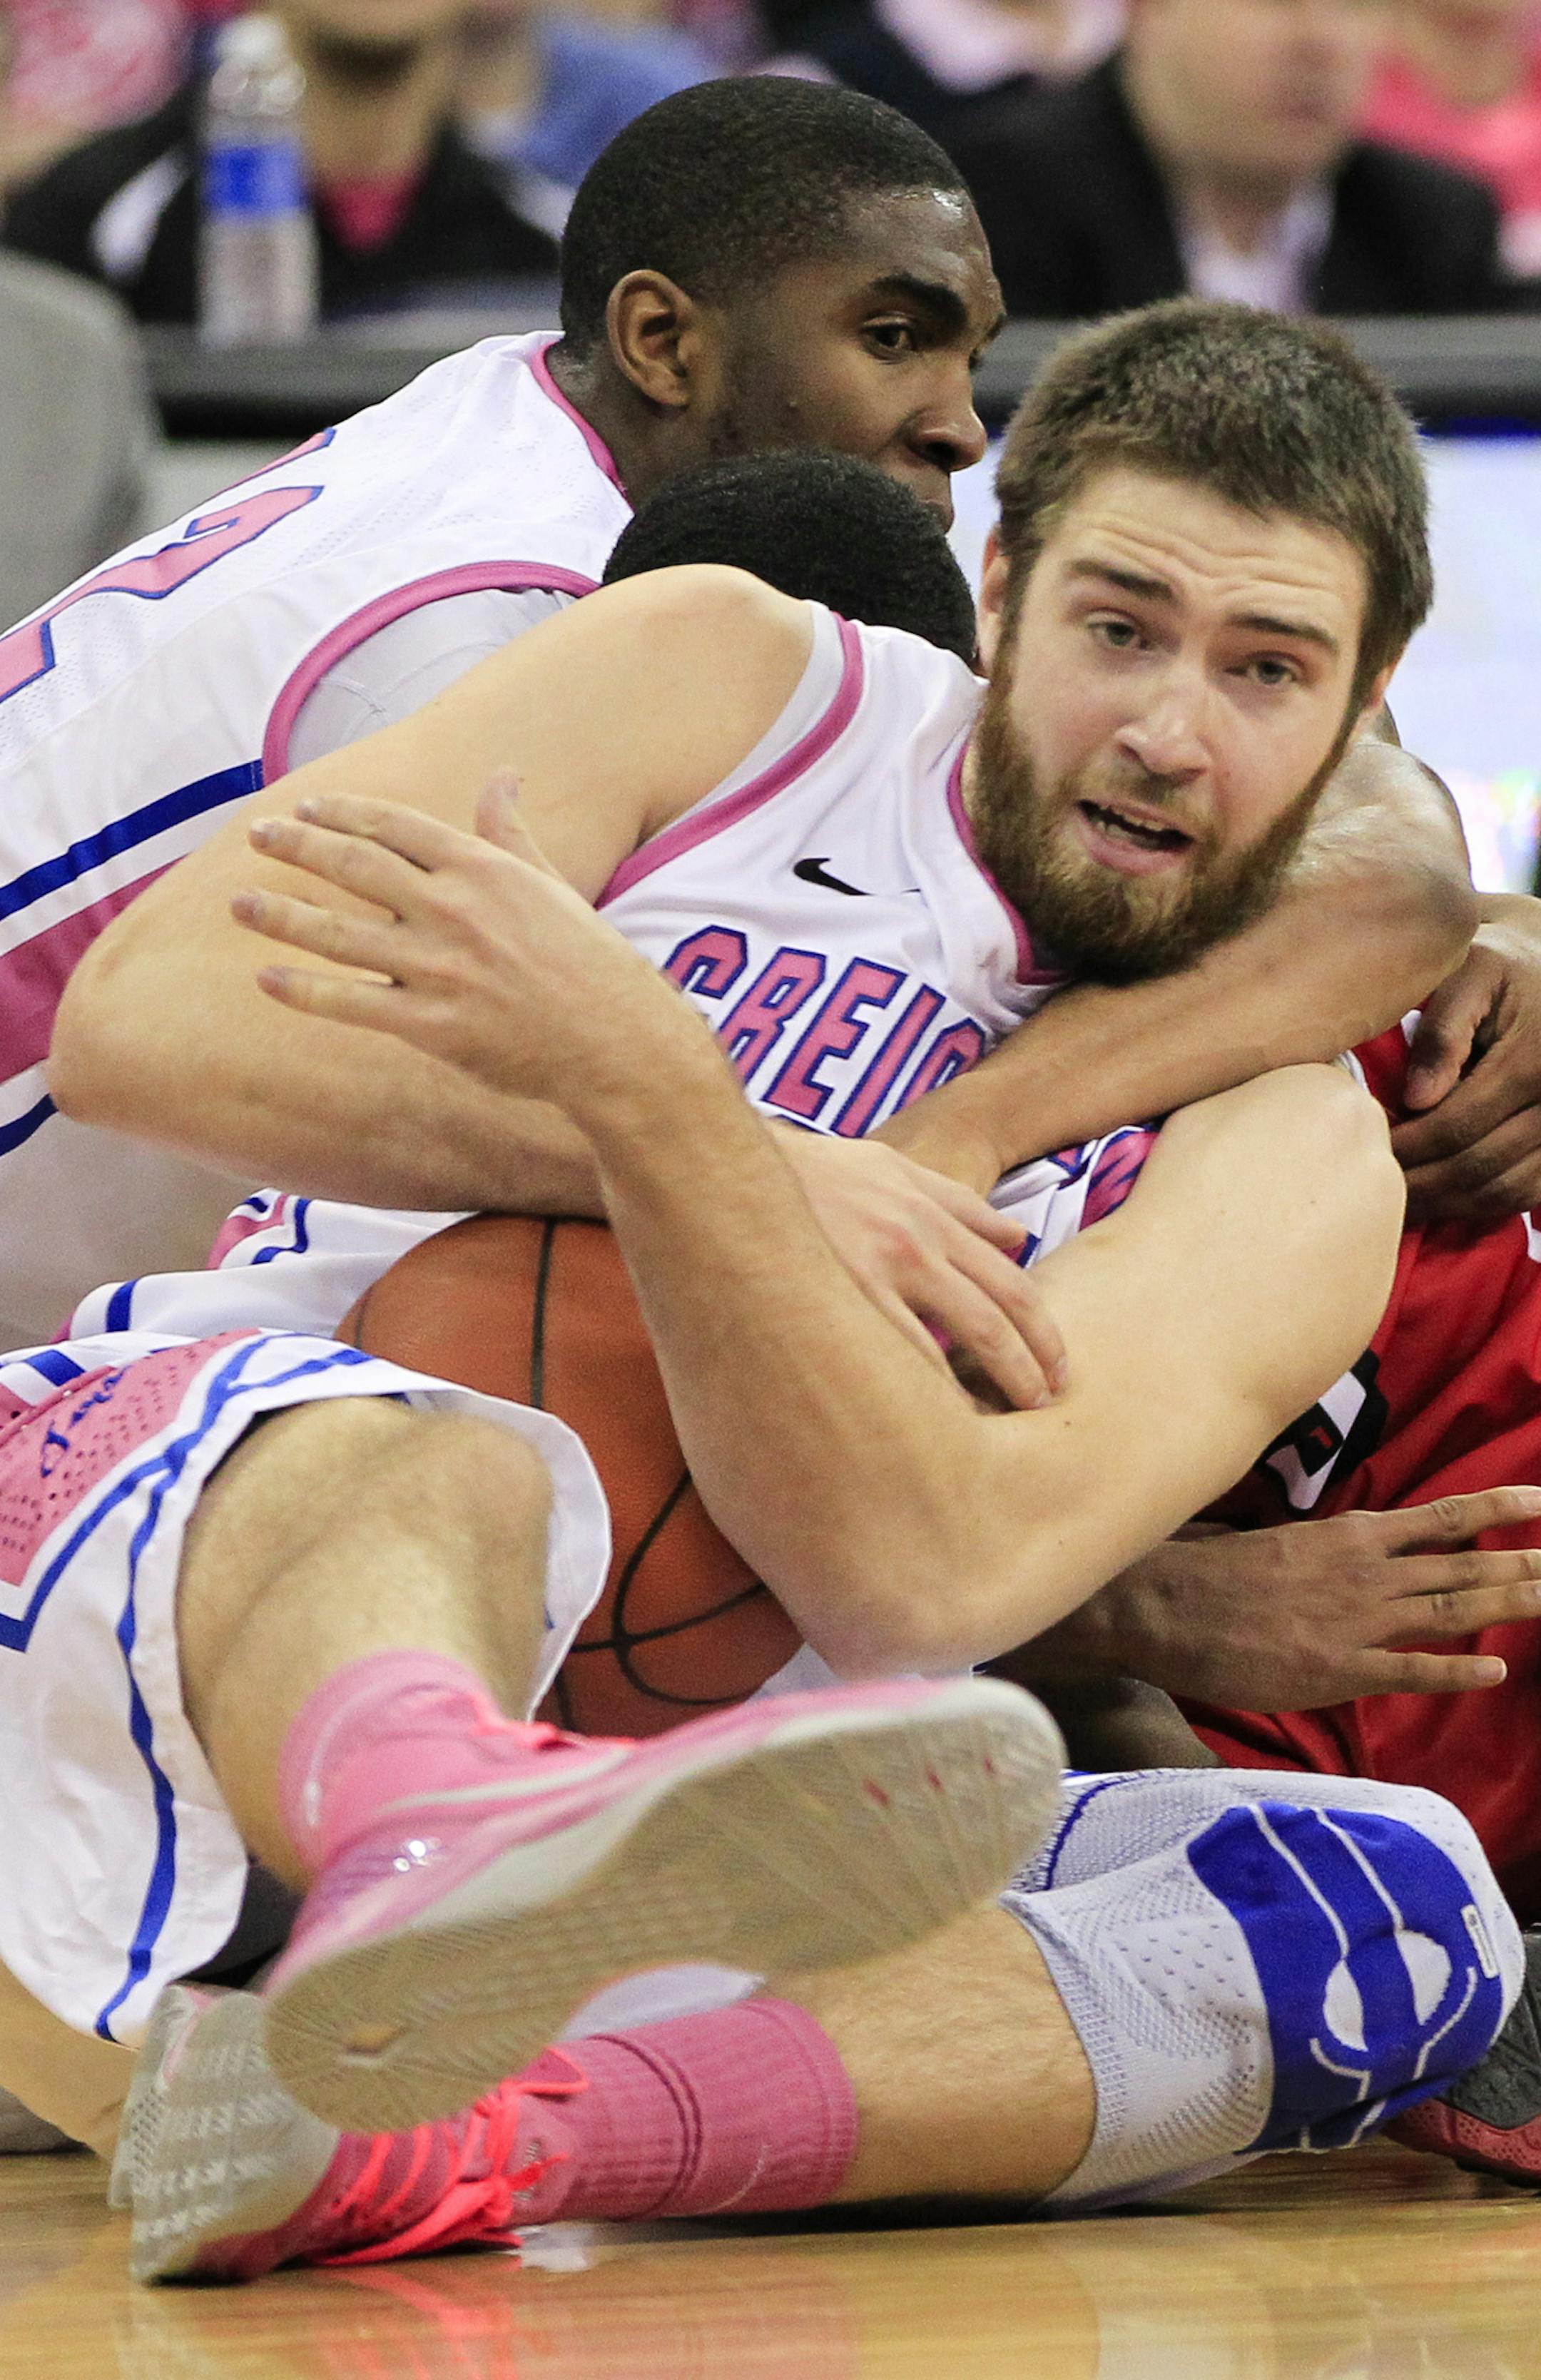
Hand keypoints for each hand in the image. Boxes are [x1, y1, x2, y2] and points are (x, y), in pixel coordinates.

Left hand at [235, 777, 696, 1112]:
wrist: (617, 1043)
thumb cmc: (590, 963)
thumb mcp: (552, 883)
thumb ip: (510, 831)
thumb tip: (503, 776)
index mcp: (482, 869)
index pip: (396, 827)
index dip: (342, 814)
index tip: (304, 808)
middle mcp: (455, 910)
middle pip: (356, 867)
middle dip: (297, 847)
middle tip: (257, 836)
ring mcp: (441, 968)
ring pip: (340, 934)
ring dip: (281, 916)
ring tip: (238, 903)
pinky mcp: (434, 1025)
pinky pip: (352, 1003)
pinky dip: (305, 991)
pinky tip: (267, 978)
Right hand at [778, 1132, 1066, 1410]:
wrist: (739, 1167)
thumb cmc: (818, 1173)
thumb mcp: (897, 1169)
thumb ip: (960, 1203)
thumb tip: (1018, 1236)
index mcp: (933, 1216)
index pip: (1009, 1281)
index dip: (1042, 1330)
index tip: (1056, 1367)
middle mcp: (918, 1243)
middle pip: (998, 1314)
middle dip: (1031, 1365)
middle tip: (1046, 1404)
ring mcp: (882, 1269)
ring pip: (964, 1334)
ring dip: (996, 1382)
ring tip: (1006, 1423)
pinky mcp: (842, 1294)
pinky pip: (899, 1351)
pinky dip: (928, 1388)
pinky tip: (940, 1421)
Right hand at [1027, 1488, 1540, 1709]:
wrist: (1161, 1604)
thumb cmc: (1209, 1572)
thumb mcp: (1277, 1543)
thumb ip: (1324, 1550)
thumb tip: (1349, 1549)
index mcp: (1349, 1536)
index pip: (1440, 1518)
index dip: (1497, 1507)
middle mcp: (1365, 1572)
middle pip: (1463, 1564)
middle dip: (1524, 1562)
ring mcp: (1355, 1620)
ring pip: (1450, 1609)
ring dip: (1509, 1603)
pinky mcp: (1336, 1669)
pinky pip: (1408, 1670)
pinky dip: (1455, 1670)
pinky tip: (1495, 1670)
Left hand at [1392, 895, 1540, 1221]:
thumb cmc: (1497, 965)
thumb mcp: (1467, 973)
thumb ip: (1442, 1031)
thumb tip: (1416, 1098)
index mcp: (1535, 1058)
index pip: (1457, 1125)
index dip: (1407, 1148)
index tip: (1363, 1154)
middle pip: (1480, 1166)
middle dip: (1420, 1186)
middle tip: (1370, 1192)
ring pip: (1505, 1190)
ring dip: (1448, 1205)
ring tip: (1398, 1204)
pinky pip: (1526, 1193)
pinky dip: (1481, 1204)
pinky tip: (1440, 1199)